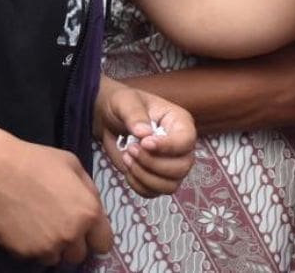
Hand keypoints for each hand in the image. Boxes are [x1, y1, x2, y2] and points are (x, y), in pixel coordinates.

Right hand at [0, 132, 113, 264]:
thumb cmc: (35, 161)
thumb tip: (94, 209)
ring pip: (55, 257)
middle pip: (78, 255)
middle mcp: (71, 235)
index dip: (94, 236)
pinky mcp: (24, 253)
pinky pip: (32, 256)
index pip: (104, 244)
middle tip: (56, 223)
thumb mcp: (72, 164)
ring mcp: (46, 247)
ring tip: (37, 223)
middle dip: (71, 242)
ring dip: (50, 246)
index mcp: (88, 213)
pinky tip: (22, 225)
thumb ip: (89, 191)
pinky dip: (30, 245)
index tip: (85, 230)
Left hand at [93, 75, 195, 197]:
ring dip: (144, 176)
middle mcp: (180, 147)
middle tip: (131, 149)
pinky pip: (154, 192)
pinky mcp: (157, 178)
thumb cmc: (122, 105)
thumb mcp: (125, 102)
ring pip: (170, 185)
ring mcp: (171, 165)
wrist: (109, 119)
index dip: (167, 147)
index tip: (144, 143)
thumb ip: (134, 115)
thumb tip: (144, 133)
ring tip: (127, 157)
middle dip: (153, 164)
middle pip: (181, 168)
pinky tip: (127, 168)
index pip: (186, 141)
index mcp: (179, 122)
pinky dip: (138, 185)